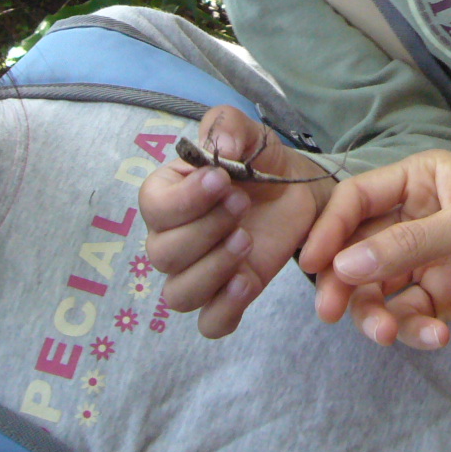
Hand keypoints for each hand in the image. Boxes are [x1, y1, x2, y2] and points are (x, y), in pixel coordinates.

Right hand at [140, 106, 335, 337]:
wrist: (297, 192)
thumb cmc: (259, 161)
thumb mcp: (248, 133)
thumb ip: (227, 127)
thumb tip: (219, 150)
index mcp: (167, 196)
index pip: (154, 207)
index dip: (184, 199)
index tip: (222, 180)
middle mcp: (172, 239)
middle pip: (163, 254)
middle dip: (205, 230)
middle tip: (242, 204)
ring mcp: (197, 274)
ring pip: (178, 294)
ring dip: (212, 270)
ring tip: (246, 241)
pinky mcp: (226, 298)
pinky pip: (209, 324)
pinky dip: (225, 309)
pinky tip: (247, 281)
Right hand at [299, 149, 450, 342]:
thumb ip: (409, 243)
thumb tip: (344, 265)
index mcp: (422, 181)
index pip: (358, 201)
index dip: (329, 231)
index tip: (312, 266)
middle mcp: (418, 219)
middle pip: (357, 251)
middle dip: (343, 282)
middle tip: (332, 312)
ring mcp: (431, 261)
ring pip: (377, 290)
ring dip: (375, 313)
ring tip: (392, 333)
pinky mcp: (447, 301)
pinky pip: (409, 316)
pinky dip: (411, 330)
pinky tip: (436, 337)